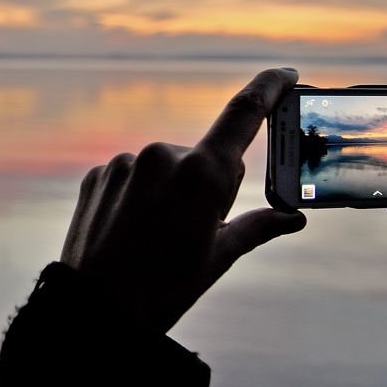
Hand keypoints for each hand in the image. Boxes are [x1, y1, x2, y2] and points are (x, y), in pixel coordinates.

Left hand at [61, 68, 307, 333]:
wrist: (93, 312)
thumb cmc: (162, 289)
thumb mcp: (217, 259)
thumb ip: (258, 227)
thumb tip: (293, 218)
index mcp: (201, 173)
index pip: (244, 114)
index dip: (269, 88)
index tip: (286, 75)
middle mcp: (162, 155)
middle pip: (205, 157)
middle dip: (209, 185)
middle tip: (194, 232)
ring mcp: (126, 162)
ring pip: (167, 168)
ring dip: (171, 191)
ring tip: (155, 237)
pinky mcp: (99, 173)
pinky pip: (133, 176)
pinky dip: (140, 196)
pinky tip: (131, 229)